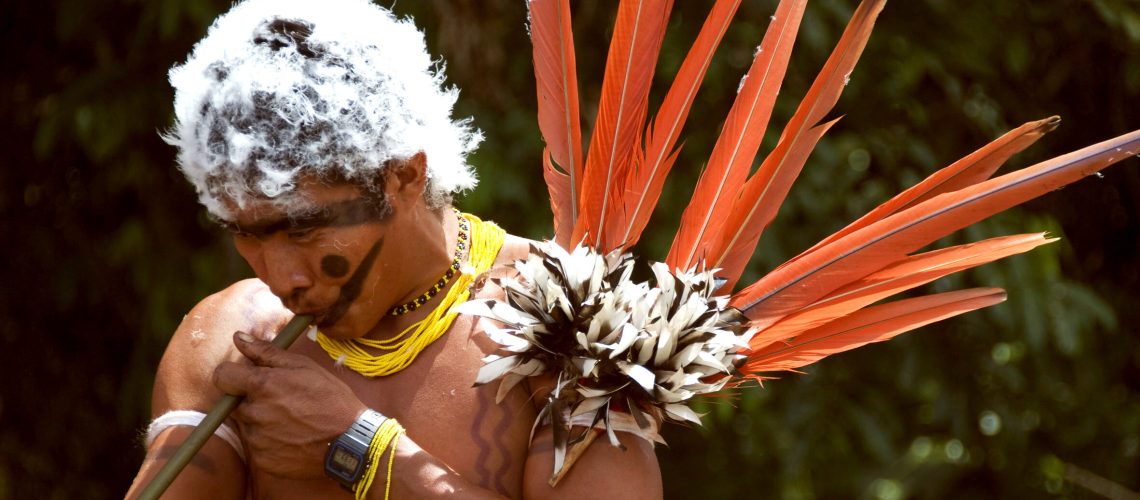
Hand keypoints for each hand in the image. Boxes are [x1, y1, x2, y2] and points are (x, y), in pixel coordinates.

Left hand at [213, 331, 366, 478]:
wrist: (350, 441)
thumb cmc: (330, 399)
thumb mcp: (304, 367)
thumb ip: (266, 352)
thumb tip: (239, 337)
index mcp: (261, 385)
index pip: (222, 376)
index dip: (232, 375)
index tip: (245, 377)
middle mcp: (253, 412)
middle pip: (234, 403)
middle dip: (251, 399)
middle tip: (281, 400)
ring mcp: (256, 438)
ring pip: (247, 424)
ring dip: (261, 420)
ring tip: (291, 420)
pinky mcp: (262, 459)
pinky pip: (257, 446)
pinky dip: (270, 441)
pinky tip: (293, 437)